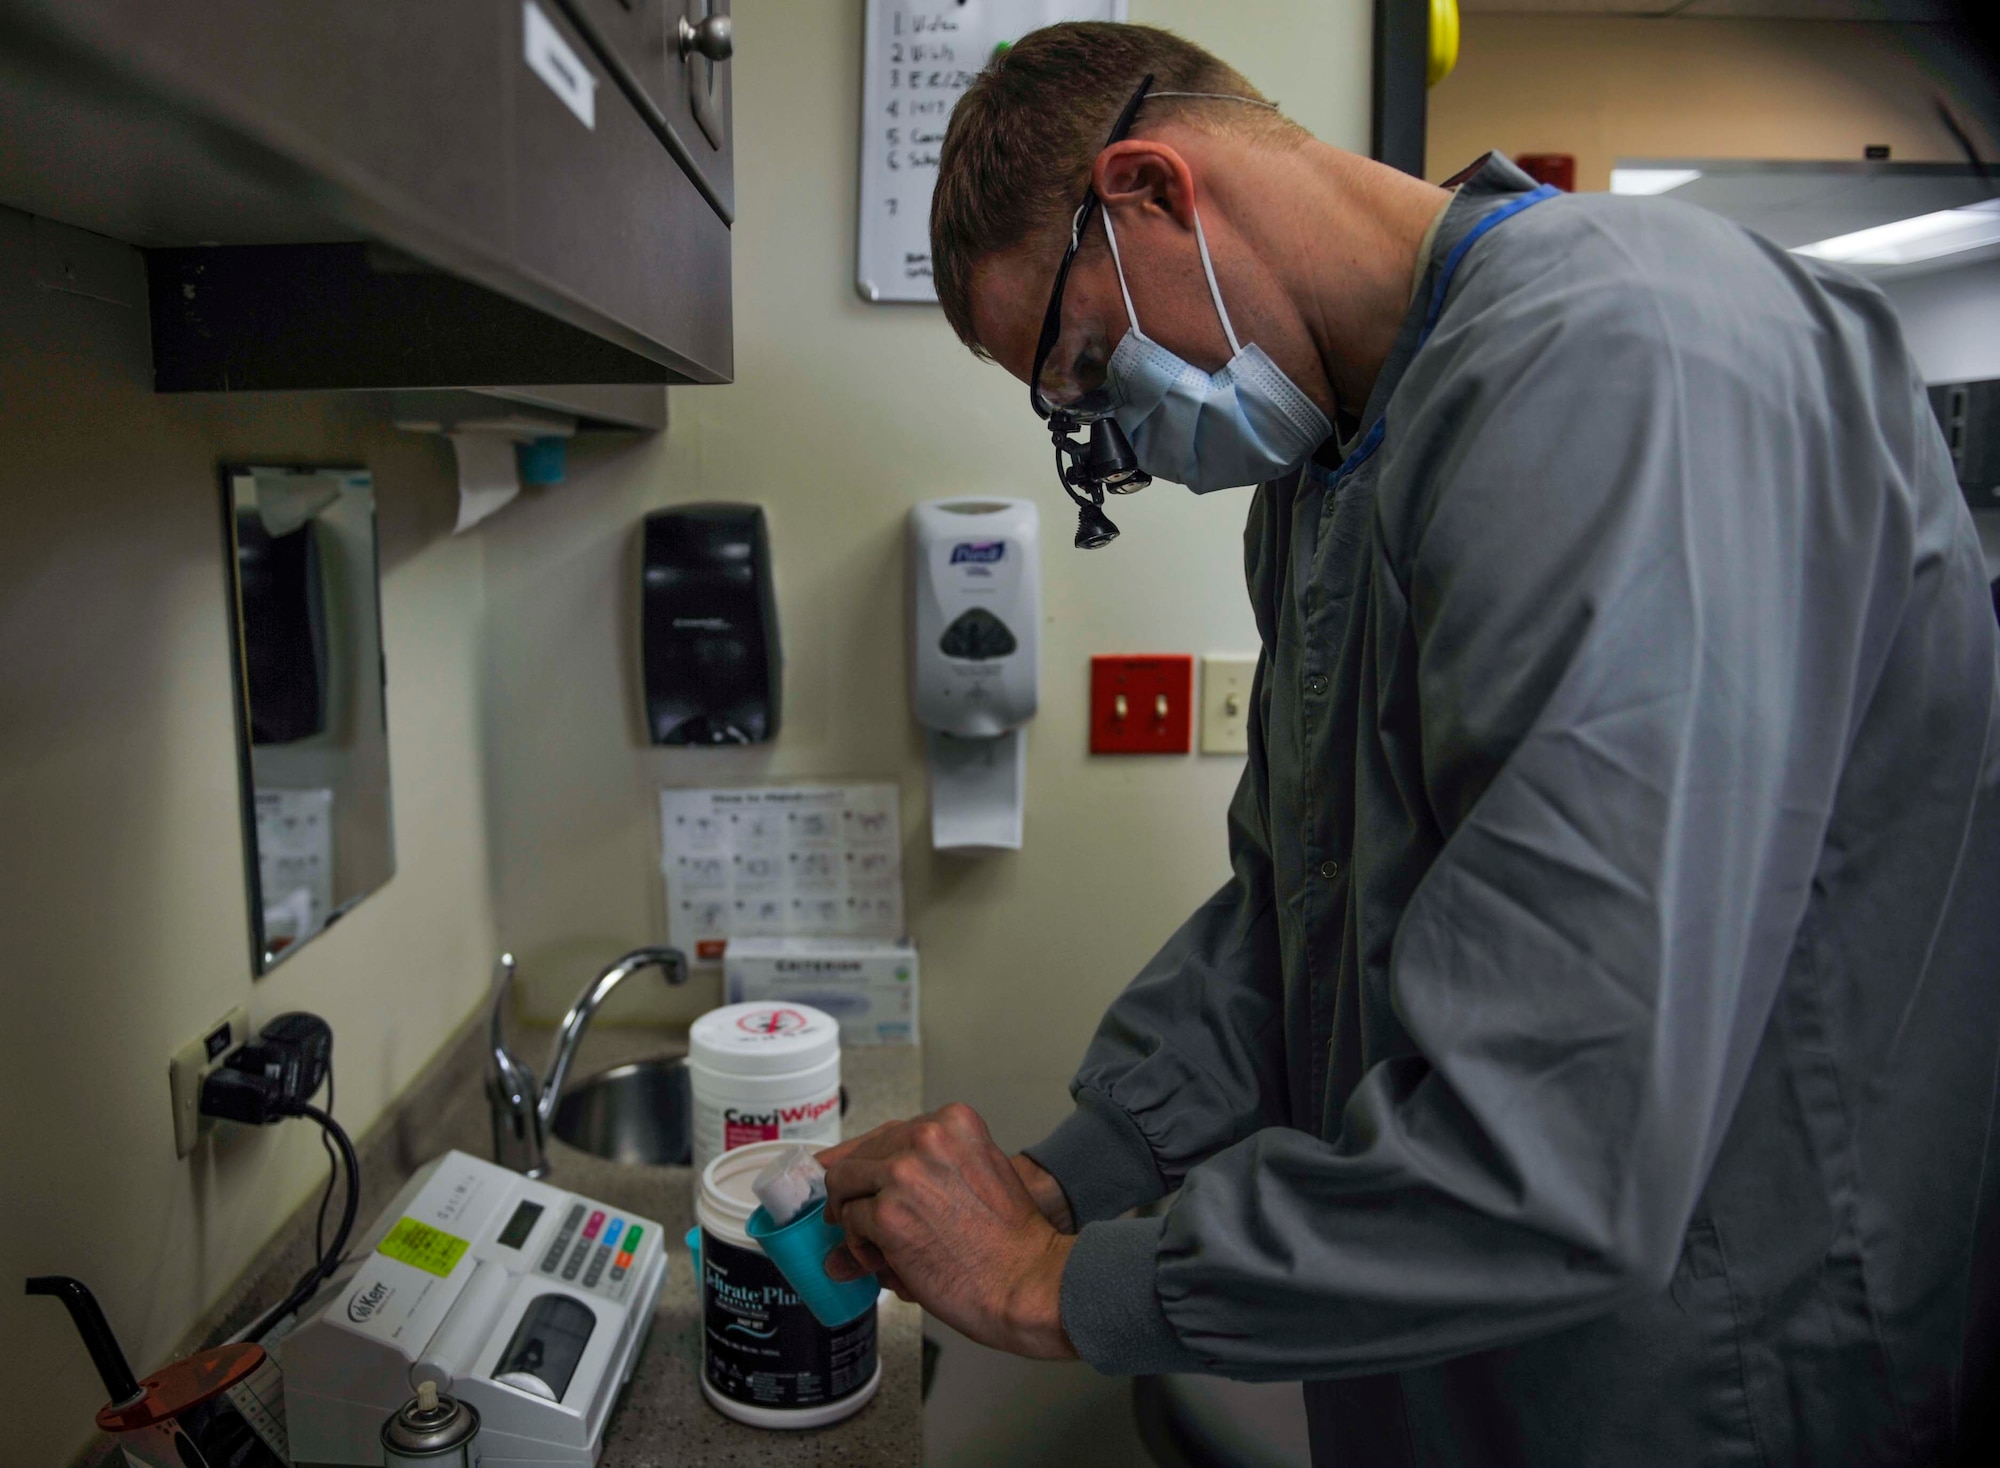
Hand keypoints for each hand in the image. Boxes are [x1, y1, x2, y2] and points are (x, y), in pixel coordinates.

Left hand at [817, 1104, 1077, 1359]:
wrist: (1028, 1280)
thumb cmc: (1011, 1240)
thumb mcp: (976, 1181)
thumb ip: (923, 1174)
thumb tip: (865, 1193)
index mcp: (954, 1122)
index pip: (888, 1132)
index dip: (865, 1161)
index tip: (850, 1177)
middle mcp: (926, 1137)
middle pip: (859, 1156)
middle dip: (855, 1191)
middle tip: (861, 1222)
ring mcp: (903, 1174)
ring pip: (844, 1185)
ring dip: (855, 1219)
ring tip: (883, 1247)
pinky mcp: (885, 1214)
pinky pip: (849, 1223)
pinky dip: (860, 1247)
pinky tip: (889, 1262)